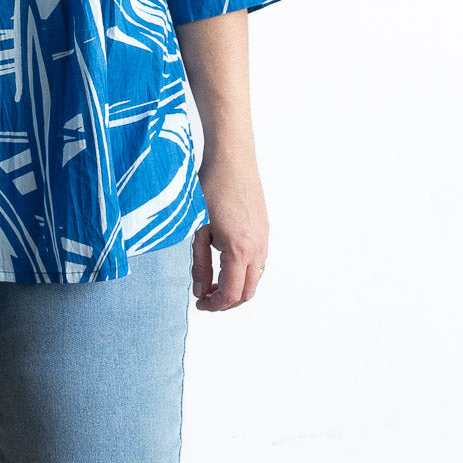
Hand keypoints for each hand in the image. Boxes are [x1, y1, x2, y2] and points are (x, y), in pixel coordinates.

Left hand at [191, 154, 268, 310]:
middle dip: (227, 302)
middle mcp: (258, 248)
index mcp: (239, 249)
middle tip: (206, 299)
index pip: (231, 293)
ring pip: (256, 278)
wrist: (230, 157)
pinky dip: (245, 272)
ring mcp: (265, 238)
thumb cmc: (209, 187)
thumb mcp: (197, 228)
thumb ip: (199, 263)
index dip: (214, 305)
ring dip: (237, 287)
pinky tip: (226, 263)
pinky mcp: (265, 228)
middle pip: (248, 292)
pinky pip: (259, 261)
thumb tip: (200, 291)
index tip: (199, 304)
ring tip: (214, 282)